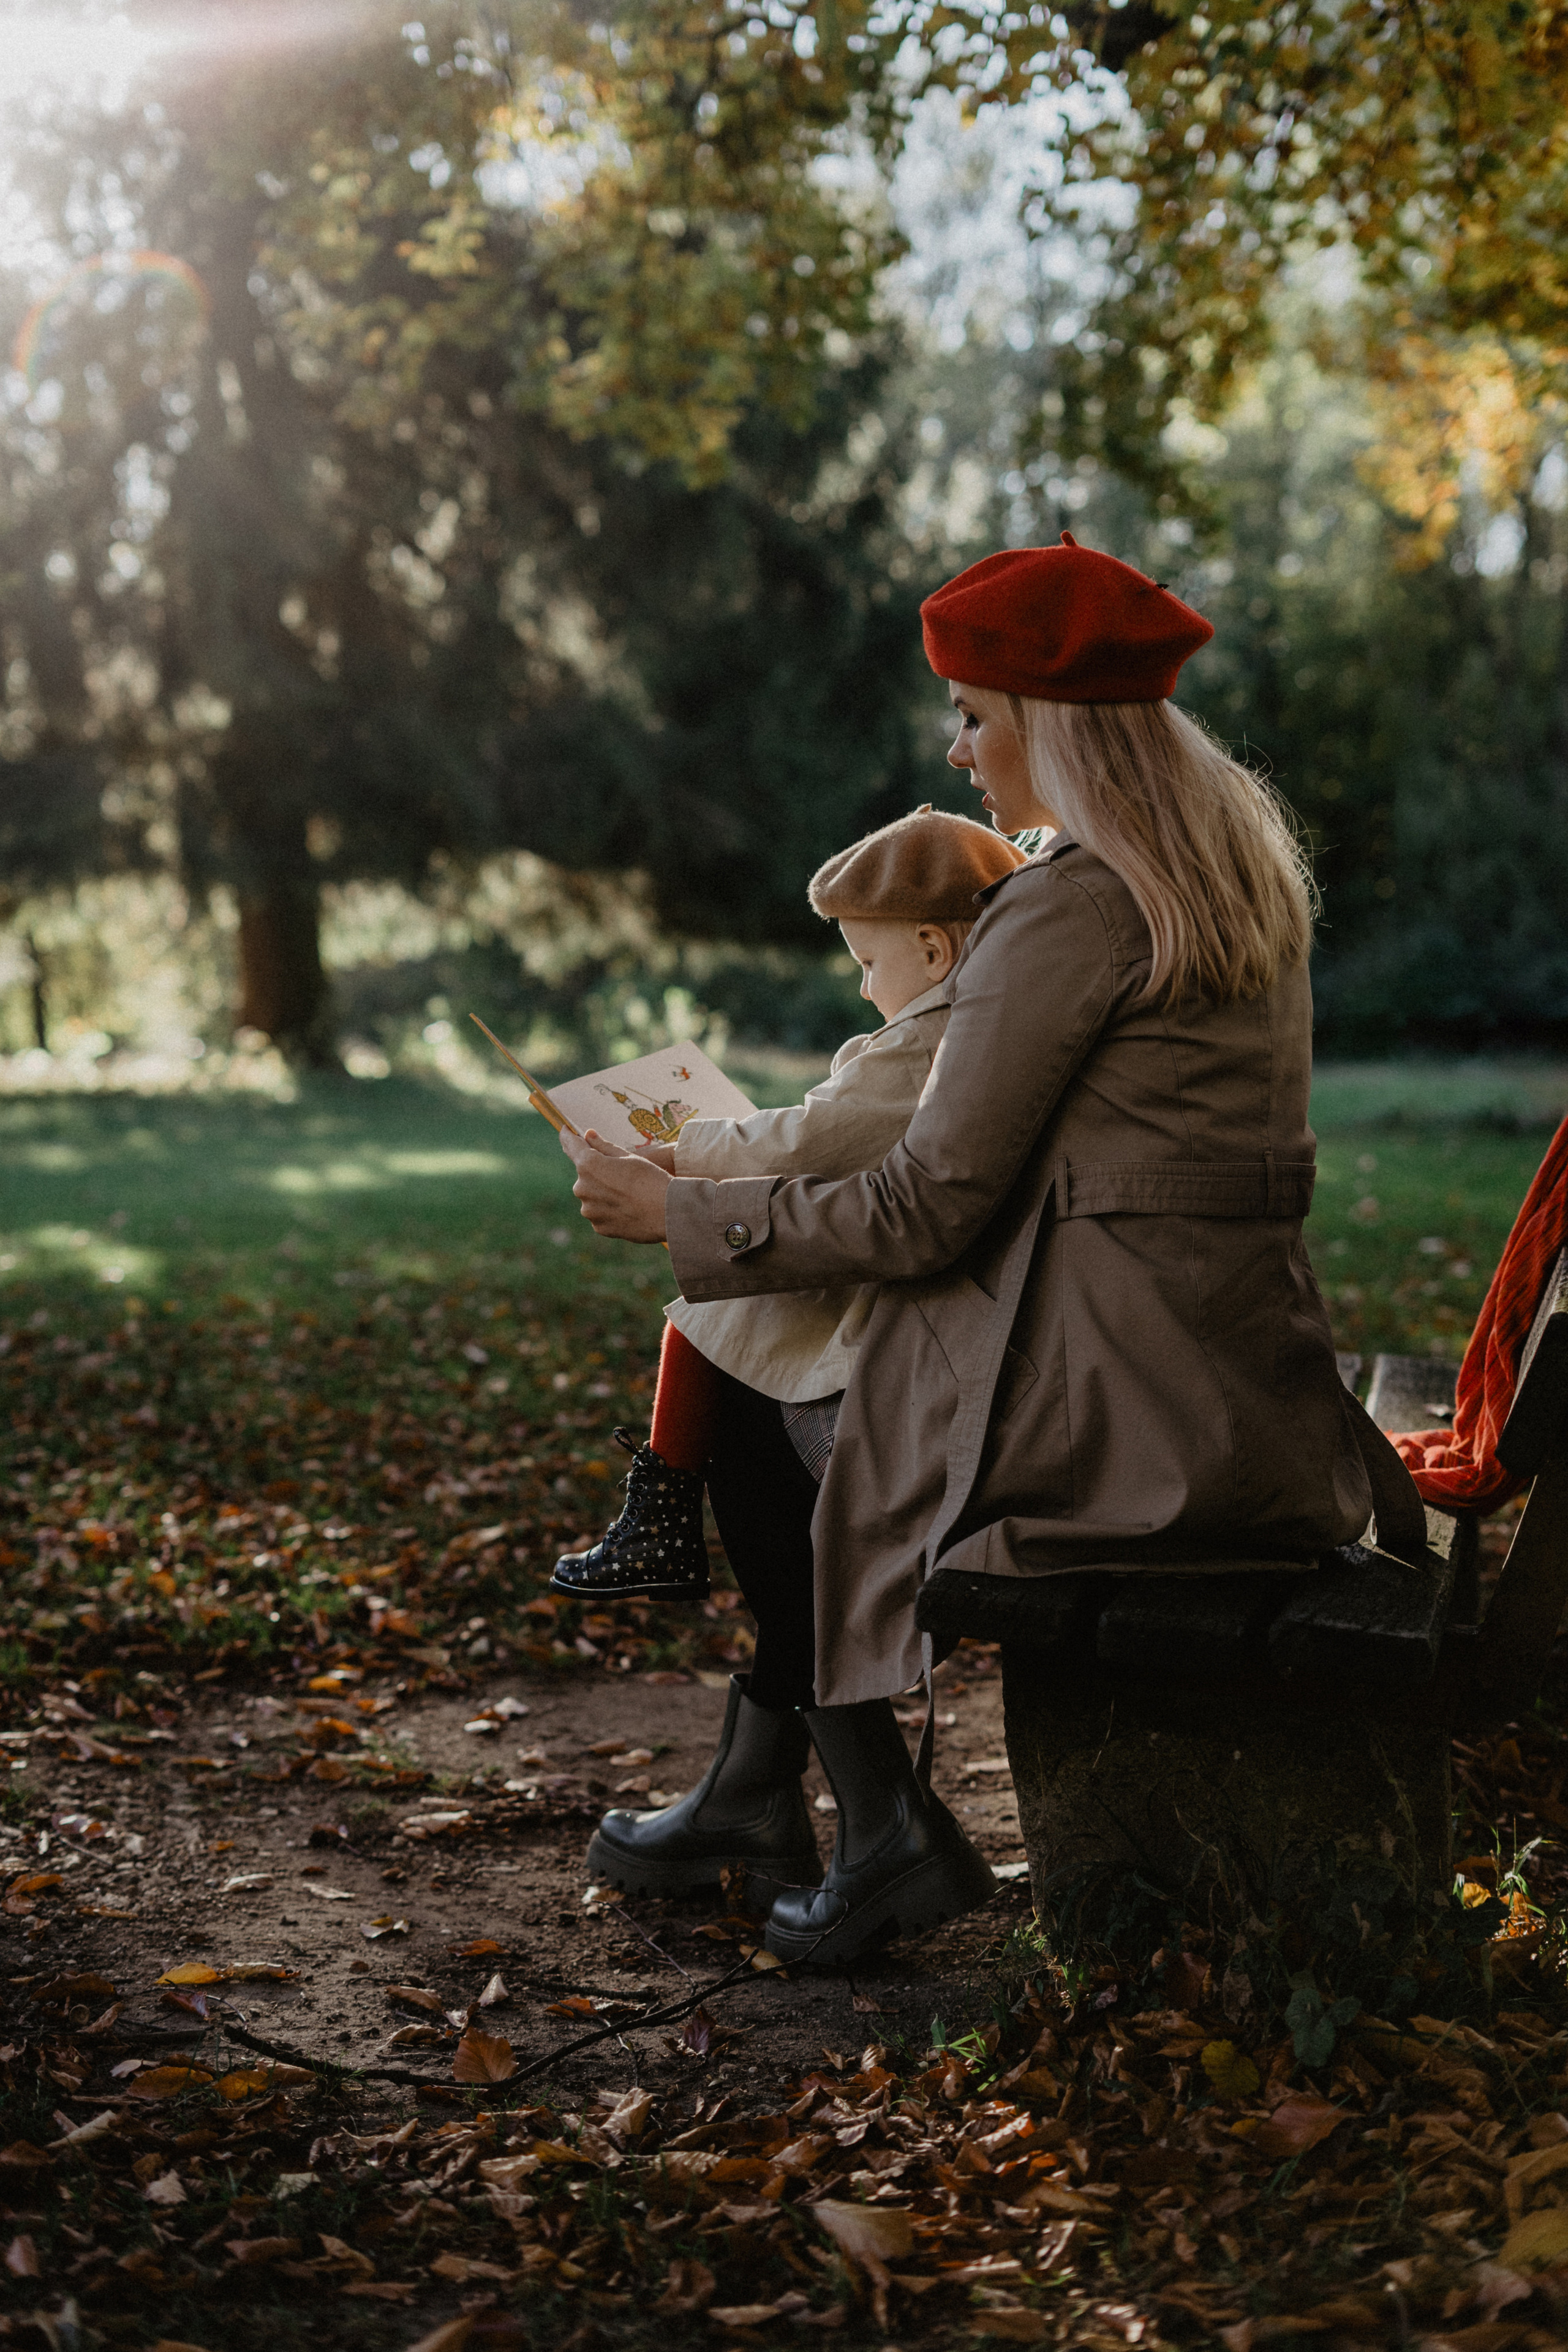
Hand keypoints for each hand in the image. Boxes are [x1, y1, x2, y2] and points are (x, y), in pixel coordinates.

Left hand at [561, 1126, 671, 1243]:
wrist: (668, 1213)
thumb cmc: (651, 1179)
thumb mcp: (629, 1157)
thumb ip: (603, 1147)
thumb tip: (588, 1135)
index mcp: (589, 1165)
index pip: (571, 1146)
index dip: (567, 1136)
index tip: (565, 1130)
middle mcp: (582, 1188)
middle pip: (585, 1174)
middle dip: (598, 1172)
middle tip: (623, 1174)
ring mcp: (589, 1210)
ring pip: (592, 1195)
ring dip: (604, 1192)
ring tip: (630, 1194)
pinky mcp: (598, 1226)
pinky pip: (600, 1212)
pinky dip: (610, 1209)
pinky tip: (629, 1207)